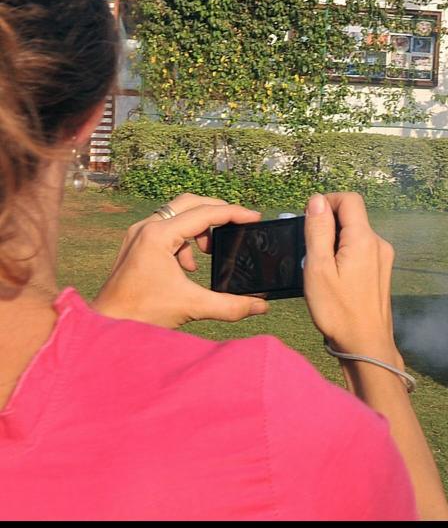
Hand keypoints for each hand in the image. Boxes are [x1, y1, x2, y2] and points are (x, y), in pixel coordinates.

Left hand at [92, 193, 270, 327]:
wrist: (107, 324)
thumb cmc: (142, 313)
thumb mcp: (192, 306)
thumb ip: (231, 305)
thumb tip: (261, 305)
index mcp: (159, 235)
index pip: (205, 213)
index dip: (234, 213)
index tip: (255, 217)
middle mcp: (147, 227)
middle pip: (190, 203)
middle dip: (217, 211)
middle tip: (238, 224)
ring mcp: (138, 234)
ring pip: (177, 213)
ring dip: (200, 226)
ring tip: (211, 250)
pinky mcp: (136, 244)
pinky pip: (166, 227)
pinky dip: (184, 239)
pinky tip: (189, 265)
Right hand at [302, 193, 400, 367]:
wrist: (366, 345)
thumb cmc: (338, 311)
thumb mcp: (318, 268)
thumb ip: (318, 230)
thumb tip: (317, 200)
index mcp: (364, 239)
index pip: (349, 199)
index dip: (326, 202)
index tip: (309, 221)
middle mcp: (379, 244)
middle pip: (352, 216)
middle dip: (328, 225)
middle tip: (309, 250)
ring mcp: (383, 258)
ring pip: (355, 234)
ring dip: (335, 242)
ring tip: (320, 268)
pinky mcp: (381, 271)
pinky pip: (361, 251)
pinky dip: (345, 255)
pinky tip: (334, 278)